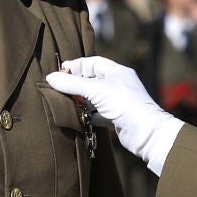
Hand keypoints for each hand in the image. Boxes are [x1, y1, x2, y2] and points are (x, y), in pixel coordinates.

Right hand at [47, 57, 184, 175]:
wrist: (146, 133)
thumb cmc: (124, 104)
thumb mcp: (95, 90)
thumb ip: (72, 84)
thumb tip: (50, 78)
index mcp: (117, 72)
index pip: (93, 63)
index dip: (76, 66)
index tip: (59, 72)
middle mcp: (118, 84)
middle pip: (91, 80)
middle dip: (75, 84)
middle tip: (58, 89)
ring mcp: (118, 102)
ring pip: (93, 98)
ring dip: (80, 100)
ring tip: (64, 103)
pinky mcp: (117, 118)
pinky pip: (97, 113)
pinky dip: (87, 114)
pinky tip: (77, 116)